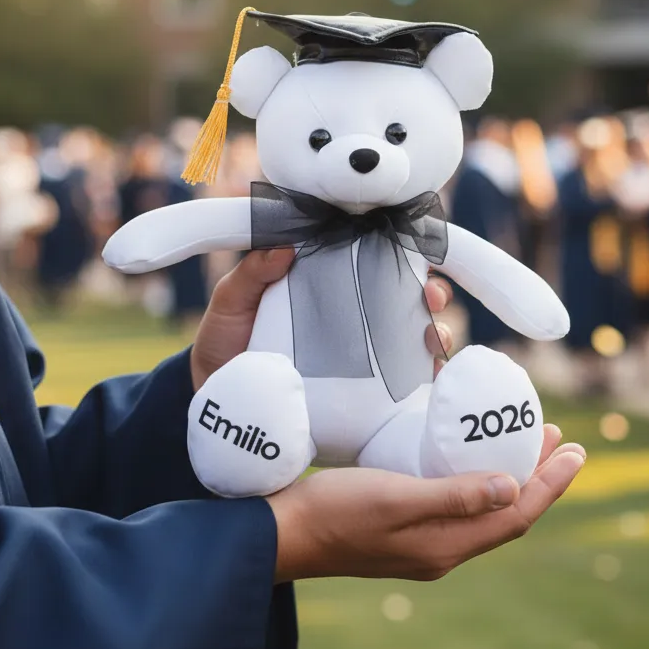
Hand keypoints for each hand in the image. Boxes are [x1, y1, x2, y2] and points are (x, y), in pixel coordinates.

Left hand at [191, 251, 456, 389]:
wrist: (215, 401)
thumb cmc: (225, 345)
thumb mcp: (232, 302)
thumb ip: (252, 274)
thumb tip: (283, 247)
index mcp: (326, 290)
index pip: (372, 266)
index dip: (401, 258)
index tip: (415, 256)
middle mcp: (349, 323)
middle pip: (404, 302)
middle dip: (430, 296)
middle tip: (432, 297)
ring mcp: (357, 361)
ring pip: (411, 343)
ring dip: (433, 335)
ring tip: (432, 338)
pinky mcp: (359, 398)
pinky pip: (400, 388)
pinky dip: (423, 380)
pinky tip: (432, 377)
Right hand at [267, 425, 584, 582]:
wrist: (283, 534)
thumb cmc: (335, 511)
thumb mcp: (396, 498)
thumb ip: (454, 497)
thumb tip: (512, 488)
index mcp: (445, 547)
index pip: (515, 516)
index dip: (550, 484)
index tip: (576, 450)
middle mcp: (441, 550)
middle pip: (506, 515)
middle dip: (538, 478)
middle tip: (558, 438)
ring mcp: (423, 543)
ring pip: (484, 511)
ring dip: (512, 477)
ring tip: (528, 443)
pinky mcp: (405, 530)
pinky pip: (460, 507)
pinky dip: (480, 481)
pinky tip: (473, 460)